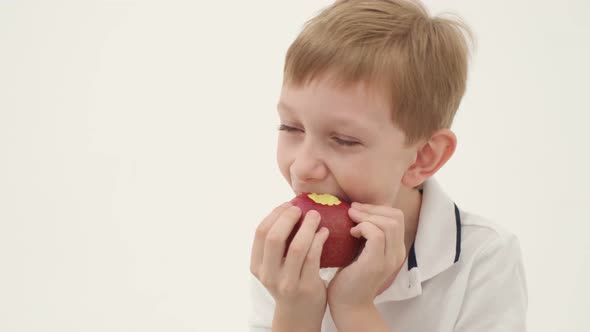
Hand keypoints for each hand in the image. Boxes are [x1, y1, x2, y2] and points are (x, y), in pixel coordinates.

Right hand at [250, 203, 329, 330]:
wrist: (299, 316)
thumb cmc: (289, 282)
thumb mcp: (274, 266)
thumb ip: (276, 244)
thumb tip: (288, 208)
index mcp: (257, 266)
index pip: (260, 232)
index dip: (274, 214)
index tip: (287, 205)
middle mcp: (269, 275)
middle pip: (274, 238)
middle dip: (288, 217)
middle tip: (300, 208)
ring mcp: (287, 283)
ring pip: (297, 247)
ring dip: (308, 226)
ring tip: (316, 215)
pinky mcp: (306, 287)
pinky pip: (313, 257)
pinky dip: (319, 239)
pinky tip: (325, 232)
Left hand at [327, 202, 406, 312]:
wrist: (347, 304)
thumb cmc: (350, 275)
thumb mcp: (361, 249)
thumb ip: (366, 232)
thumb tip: (355, 207)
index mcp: (396, 248)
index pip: (397, 217)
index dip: (377, 208)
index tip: (358, 209)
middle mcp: (397, 253)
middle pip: (396, 217)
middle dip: (372, 209)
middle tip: (352, 211)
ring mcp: (389, 259)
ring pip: (389, 224)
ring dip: (367, 216)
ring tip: (351, 221)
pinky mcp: (376, 264)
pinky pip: (376, 235)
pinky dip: (363, 227)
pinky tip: (351, 233)